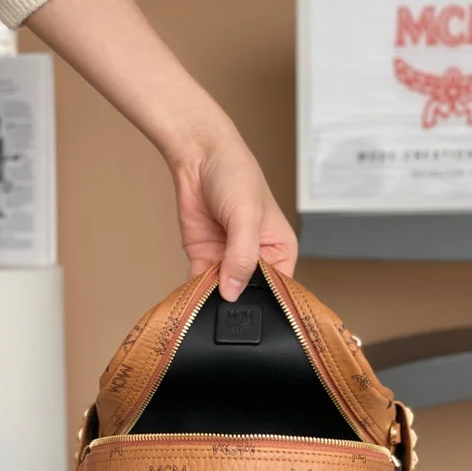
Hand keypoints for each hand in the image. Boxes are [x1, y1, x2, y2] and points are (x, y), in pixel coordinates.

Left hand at [172, 131, 297, 300]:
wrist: (199, 157)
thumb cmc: (236, 175)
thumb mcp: (246, 217)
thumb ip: (242, 257)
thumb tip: (233, 290)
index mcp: (279, 250)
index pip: (279, 288)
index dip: (267, 302)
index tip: (252, 313)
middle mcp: (255, 258)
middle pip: (248, 293)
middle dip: (237, 301)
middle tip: (225, 309)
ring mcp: (228, 259)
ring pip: (222, 292)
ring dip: (212, 298)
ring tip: (206, 303)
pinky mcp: (204, 257)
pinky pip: (200, 283)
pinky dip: (195, 291)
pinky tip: (192, 296)